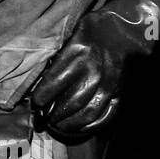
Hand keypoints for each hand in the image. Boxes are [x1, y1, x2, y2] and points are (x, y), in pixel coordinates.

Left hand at [32, 0, 159, 137]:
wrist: (124, 30)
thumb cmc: (92, 30)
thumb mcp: (71, 35)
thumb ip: (59, 57)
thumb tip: (41, 79)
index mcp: (77, 54)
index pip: (54, 83)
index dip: (42, 97)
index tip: (35, 103)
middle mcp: (93, 71)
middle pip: (71, 102)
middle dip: (55, 115)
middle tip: (45, 119)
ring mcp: (108, 83)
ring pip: (88, 112)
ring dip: (71, 124)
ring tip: (59, 126)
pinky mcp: (118, 91)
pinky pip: (106, 114)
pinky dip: (92, 125)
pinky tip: (80, 128)